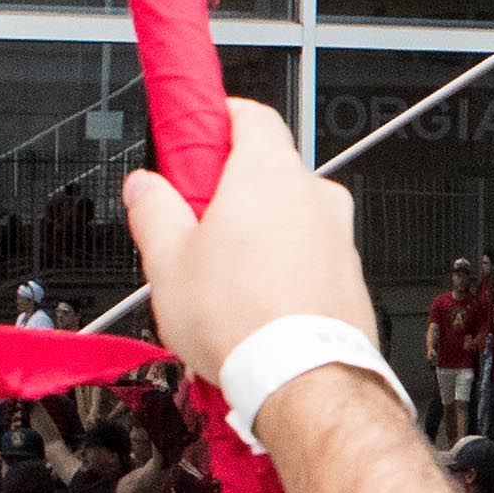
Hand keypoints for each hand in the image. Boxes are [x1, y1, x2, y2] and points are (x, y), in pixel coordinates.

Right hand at [119, 98, 381, 386]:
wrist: (303, 379)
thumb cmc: (244, 322)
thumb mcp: (167, 261)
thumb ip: (152, 210)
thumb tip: (144, 188)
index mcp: (267, 174)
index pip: (250, 113)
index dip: (218, 118)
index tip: (195, 132)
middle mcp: (313, 195)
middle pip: (268, 168)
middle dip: (229, 187)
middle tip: (194, 220)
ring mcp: (338, 234)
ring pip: (291, 214)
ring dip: (259, 230)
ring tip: (222, 274)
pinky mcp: (350, 274)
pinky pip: (312, 253)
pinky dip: (286, 264)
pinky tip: (256, 300)